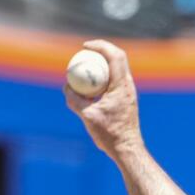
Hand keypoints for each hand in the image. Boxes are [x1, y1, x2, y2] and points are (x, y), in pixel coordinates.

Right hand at [64, 39, 143, 161]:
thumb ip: (75, 100)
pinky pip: (112, 82)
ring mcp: (128, 92)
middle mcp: (128, 86)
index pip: (115, 56)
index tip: (85, 46)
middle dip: (100, 52)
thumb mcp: (87, 116)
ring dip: (101, 65)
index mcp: (122, 86)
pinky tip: (88, 88)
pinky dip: (101, 79)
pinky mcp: (125, 99)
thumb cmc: (110, 134)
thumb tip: (66, 87)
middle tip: (83, 53)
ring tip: (84, 69)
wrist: (127, 148)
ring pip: (115, 70)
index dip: (101, 46)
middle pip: (117, 59)